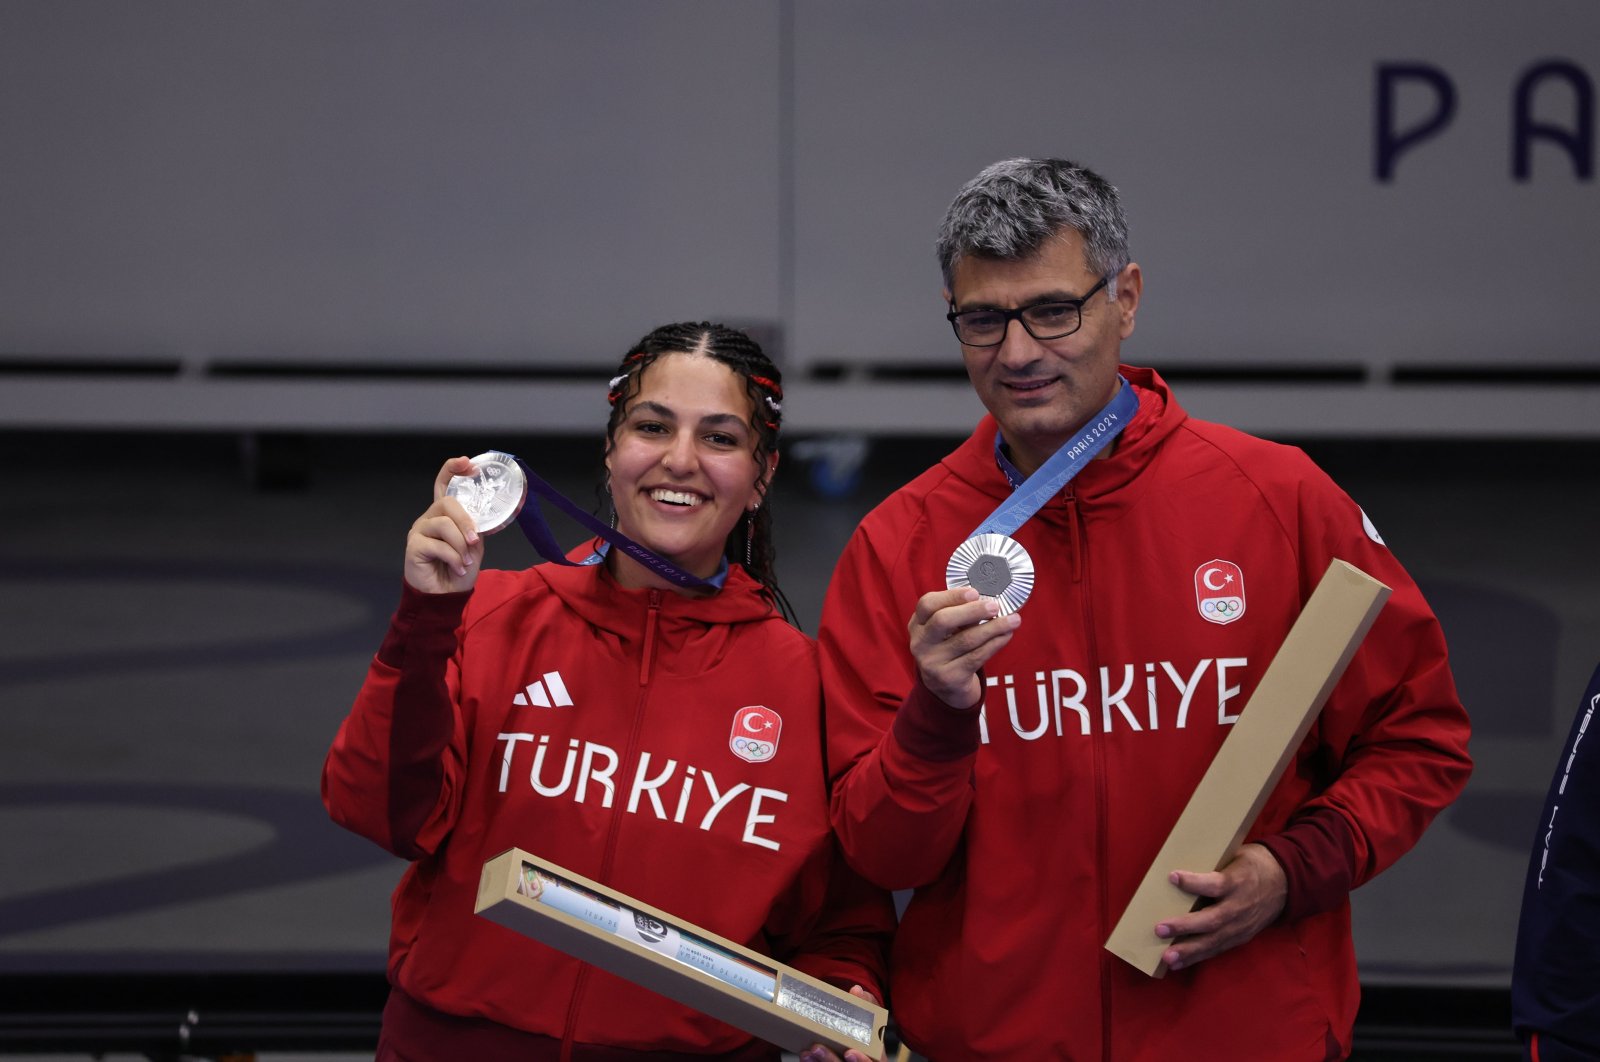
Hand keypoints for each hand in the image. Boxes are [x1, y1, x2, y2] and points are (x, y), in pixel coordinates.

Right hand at [403, 457, 485, 594]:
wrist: (445, 597)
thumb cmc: (458, 571)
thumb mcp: (473, 547)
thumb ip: (475, 529)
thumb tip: (478, 521)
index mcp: (444, 515)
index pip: (443, 484)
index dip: (453, 469)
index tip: (469, 463)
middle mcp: (429, 518)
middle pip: (447, 502)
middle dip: (465, 521)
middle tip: (475, 540)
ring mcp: (419, 530)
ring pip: (444, 525)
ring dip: (461, 545)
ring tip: (466, 561)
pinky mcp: (413, 546)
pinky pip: (438, 545)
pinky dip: (454, 558)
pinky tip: (457, 568)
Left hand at [800, 985, 883, 1061]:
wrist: (855, 1038)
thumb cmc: (865, 1029)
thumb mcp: (869, 1015)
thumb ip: (866, 1003)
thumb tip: (857, 990)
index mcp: (874, 1057)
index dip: (860, 1060)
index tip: (849, 1052)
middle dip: (830, 1059)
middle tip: (817, 1047)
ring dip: (817, 1061)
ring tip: (806, 1051)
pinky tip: (805, 1056)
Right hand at [908, 588, 1019, 708]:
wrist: (946, 688)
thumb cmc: (950, 648)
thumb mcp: (944, 630)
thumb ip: (958, 614)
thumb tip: (989, 600)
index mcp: (917, 625)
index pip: (927, 604)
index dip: (951, 596)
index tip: (975, 593)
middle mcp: (920, 643)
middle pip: (943, 620)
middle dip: (972, 611)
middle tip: (995, 606)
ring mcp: (933, 662)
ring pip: (966, 640)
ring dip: (993, 627)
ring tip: (1013, 620)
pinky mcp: (949, 678)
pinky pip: (977, 656)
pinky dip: (995, 643)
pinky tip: (1006, 635)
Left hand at [1153, 843, 1286, 971]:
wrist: (1286, 882)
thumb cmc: (1252, 865)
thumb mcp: (1235, 857)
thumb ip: (1212, 866)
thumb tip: (1176, 868)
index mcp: (1238, 882)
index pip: (1214, 884)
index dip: (1193, 882)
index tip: (1172, 877)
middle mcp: (1239, 907)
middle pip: (1211, 919)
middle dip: (1185, 927)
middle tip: (1159, 929)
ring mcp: (1241, 926)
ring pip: (1214, 940)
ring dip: (1189, 950)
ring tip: (1167, 957)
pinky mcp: (1241, 937)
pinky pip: (1218, 949)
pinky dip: (1197, 957)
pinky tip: (1178, 963)